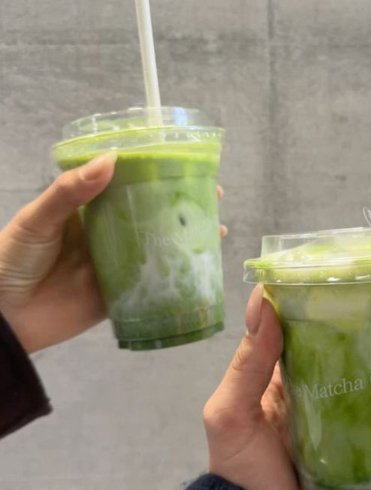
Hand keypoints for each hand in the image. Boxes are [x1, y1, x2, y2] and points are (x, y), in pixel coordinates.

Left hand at [0, 153, 226, 352]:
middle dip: (180, 207)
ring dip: (185, 240)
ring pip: (156, 249)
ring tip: (216, 231)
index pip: (127, 186)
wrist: (3, 318)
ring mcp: (115, 265)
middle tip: (213, 200)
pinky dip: (175, 277)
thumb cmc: (12, 259)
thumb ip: (70, 192)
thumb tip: (112, 159)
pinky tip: (199, 270)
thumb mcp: (38, 219)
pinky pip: (151, 284)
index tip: (185, 167)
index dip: (155, 176)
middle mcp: (107, 235)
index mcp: (88, 211)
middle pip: (149, 217)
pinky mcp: (119, 295)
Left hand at [203, 285, 343, 489]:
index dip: (326, 304)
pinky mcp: (360, 450)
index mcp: (281, 378)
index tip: (355, 279)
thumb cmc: (243, 473)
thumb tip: (263, 302)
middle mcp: (313, 392)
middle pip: (348, 353)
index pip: (305, 329)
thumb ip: (246, 364)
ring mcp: (339, 421)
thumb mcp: (231, 415)